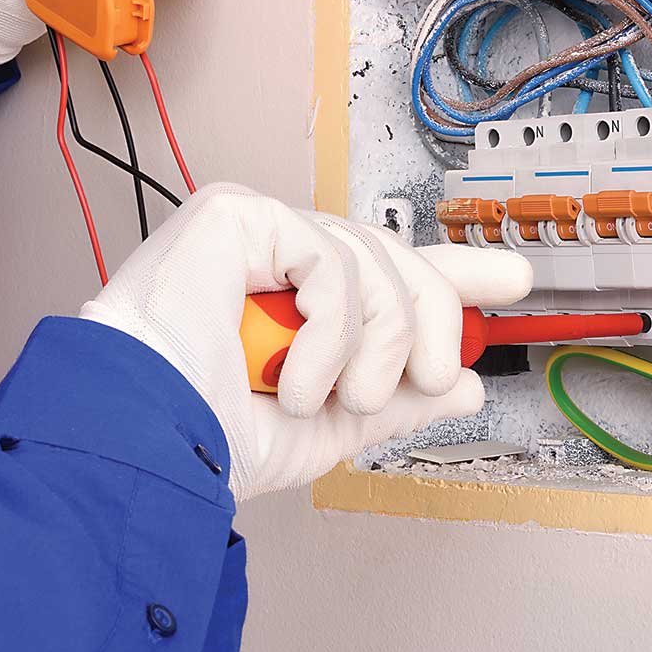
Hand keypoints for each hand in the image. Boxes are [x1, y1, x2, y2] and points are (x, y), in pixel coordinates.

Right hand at [80, 184, 532, 501]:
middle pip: (394, 258)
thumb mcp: (326, 427)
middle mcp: (275, 259)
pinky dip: (331, 330)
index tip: (510, 280)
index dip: (451, 273)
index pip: (385, 271)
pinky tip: (297, 377)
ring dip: (378, 343)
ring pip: (373, 259)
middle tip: (435, 376)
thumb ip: (393, 400)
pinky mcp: (236, 216)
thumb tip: (463, 384)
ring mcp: (256, 231)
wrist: (141, 434)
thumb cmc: (205, 434)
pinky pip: (330, 258)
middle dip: (431, 320)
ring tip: (342, 396)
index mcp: (293, 306)